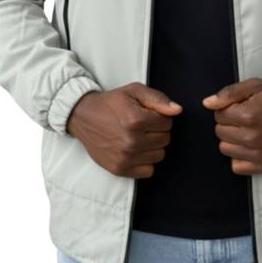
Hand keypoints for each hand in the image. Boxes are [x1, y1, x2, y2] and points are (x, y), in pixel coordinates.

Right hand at [66, 83, 182, 177]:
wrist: (83, 117)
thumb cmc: (111, 103)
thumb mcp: (134, 91)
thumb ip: (158, 99)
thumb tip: (177, 110)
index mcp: (136, 120)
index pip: (168, 123)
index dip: (160, 117)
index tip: (148, 114)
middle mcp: (131, 141)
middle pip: (165, 140)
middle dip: (158, 131)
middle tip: (143, 125)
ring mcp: (125, 157)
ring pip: (159, 155)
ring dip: (153, 146)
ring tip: (139, 137)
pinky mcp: (119, 169)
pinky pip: (148, 171)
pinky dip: (145, 161)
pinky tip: (136, 150)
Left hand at [202, 78, 261, 174]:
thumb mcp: (255, 86)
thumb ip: (229, 93)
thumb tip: (208, 103)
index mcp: (248, 115)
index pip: (218, 115)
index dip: (227, 109)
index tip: (239, 107)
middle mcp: (252, 136)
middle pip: (219, 132)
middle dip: (228, 123)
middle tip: (244, 119)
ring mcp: (258, 153)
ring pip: (225, 149)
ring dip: (232, 140)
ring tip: (246, 131)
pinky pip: (236, 166)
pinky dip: (239, 157)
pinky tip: (249, 146)